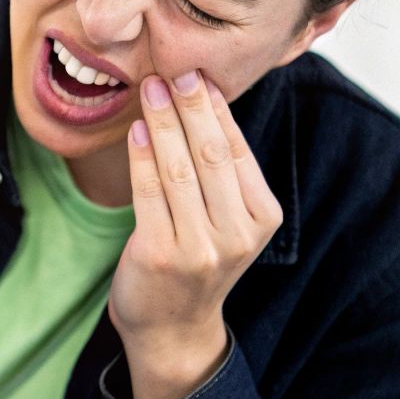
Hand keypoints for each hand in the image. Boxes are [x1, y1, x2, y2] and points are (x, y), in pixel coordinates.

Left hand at [106, 71, 282, 398]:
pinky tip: (136, 129)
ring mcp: (201, 247)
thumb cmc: (197, 260)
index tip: (198, 73)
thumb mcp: (228, 219)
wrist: (173, 328)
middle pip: (211, 153)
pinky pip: (150, 191)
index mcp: (263, 217)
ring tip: (150, 88)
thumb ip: (223, 171)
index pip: (237, 149)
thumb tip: (205, 97)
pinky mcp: (162, 254)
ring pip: (180, 168)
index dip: (216, 108)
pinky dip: (142, 155)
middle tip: (174, 70)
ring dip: (162, 122)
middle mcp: (238, 233)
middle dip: (191, 106)